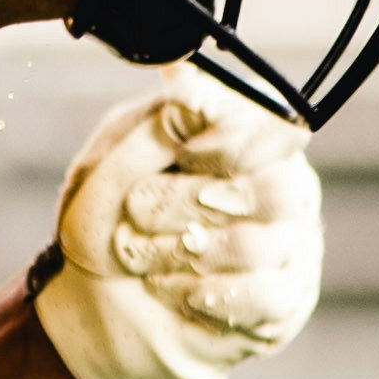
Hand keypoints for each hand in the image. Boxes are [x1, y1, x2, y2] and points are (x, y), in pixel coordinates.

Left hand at [34, 84, 322, 378]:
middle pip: (274, 189)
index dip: (228, 142)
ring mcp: (289, 243)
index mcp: (242, 137)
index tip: (183, 152)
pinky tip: (176, 291)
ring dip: (182, 253)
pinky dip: (212, 295)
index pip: (273, 124)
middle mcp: (279, 183)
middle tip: (135, 210)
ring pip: (261, 245)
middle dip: (188, 203)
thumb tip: (186, 75)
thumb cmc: (104, 224)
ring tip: (137, 257)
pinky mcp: (284, 298)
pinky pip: (268, 296)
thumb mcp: (107, 169)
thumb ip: (153, 128)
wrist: (89, 303)